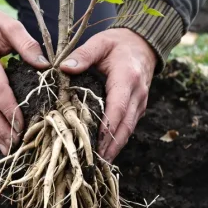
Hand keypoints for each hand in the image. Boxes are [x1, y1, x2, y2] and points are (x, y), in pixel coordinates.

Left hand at [59, 28, 156, 161]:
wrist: (143, 44)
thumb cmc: (117, 44)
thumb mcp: (99, 43)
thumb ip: (82, 55)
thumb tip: (64, 68)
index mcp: (127, 78)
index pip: (117, 108)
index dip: (105, 128)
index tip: (93, 144)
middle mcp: (137, 94)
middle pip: (124, 126)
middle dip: (109, 146)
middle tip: (91, 163)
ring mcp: (140, 103)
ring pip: (128, 131)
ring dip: (114, 148)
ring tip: (96, 164)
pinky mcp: (138, 108)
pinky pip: (128, 128)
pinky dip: (117, 141)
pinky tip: (104, 152)